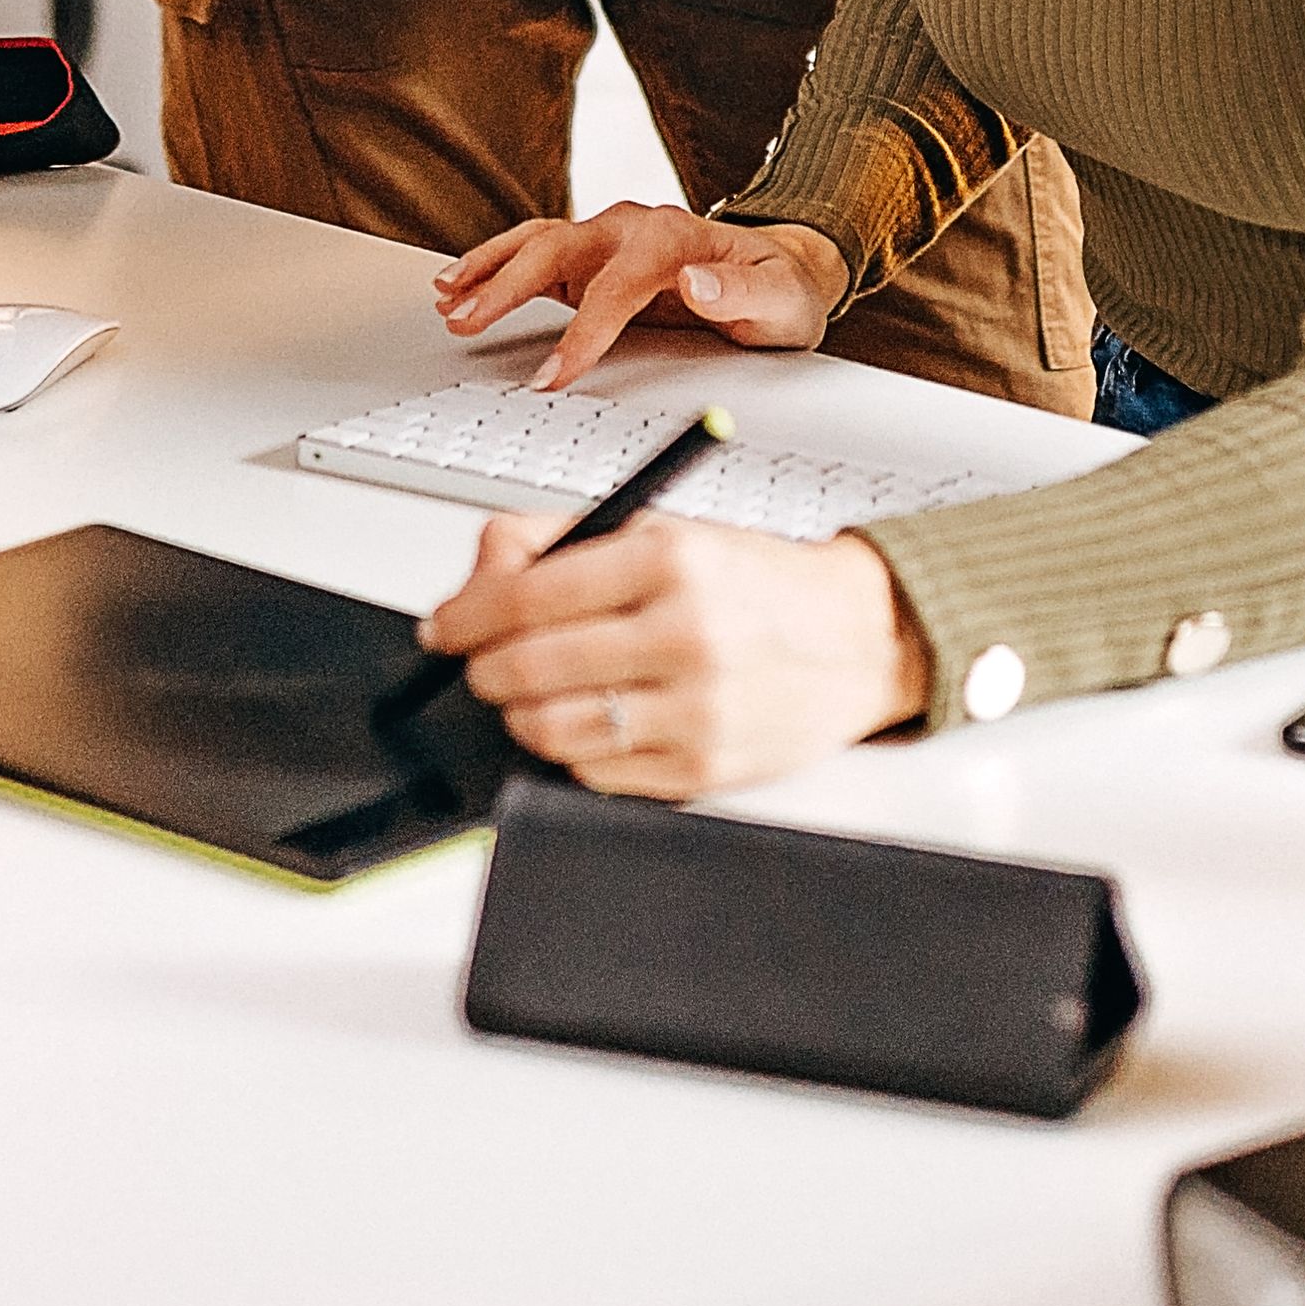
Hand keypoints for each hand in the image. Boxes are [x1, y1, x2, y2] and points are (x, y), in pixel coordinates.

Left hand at [424, 512, 927, 796]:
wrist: (859, 639)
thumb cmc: (755, 586)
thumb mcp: (664, 531)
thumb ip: (559, 540)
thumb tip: (477, 576)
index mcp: (671, 560)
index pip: (526, 595)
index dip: (464, 615)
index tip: (445, 626)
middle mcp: (685, 634)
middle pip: (528, 668)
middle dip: (484, 668)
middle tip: (482, 662)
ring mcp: (696, 710)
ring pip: (552, 729)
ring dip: (521, 713)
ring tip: (531, 693)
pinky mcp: (704, 768)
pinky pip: (595, 774)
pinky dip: (574, 750)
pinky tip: (592, 720)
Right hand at [430, 207, 845, 391]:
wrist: (778, 270)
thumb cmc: (779, 289)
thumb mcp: (780, 300)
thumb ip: (741, 293)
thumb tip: (696, 281)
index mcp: (674, 238)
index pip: (617, 285)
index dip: (583, 331)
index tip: (554, 374)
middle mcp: (633, 228)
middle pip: (558, 248)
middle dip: (508, 286)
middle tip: (466, 323)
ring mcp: (608, 238)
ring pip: (535, 242)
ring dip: (488, 268)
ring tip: (448, 300)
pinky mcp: (593, 258)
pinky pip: (534, 255)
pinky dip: (494, 268)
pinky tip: (462, 287)